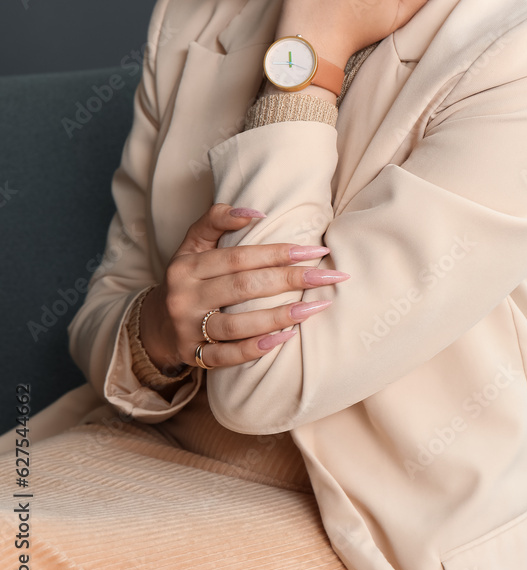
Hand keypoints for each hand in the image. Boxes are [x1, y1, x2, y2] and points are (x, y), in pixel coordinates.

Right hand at [139, 202, 348, 371]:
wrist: (155, 324)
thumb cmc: (187, 277)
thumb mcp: (192, 244)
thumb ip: (216, 219)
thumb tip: (255, 213)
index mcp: (187, 266)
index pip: (238, 258)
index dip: (277, 253)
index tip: (314, 251)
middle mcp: (185, 297)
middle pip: (244, 287)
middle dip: (290, 280)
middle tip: (328, 276)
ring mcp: (188, 329)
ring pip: (237, 325)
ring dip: (279, 317)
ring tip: (314, 308)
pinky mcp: (193, 356)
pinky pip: (228, 356)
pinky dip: (257, 349)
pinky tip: (285, 338)